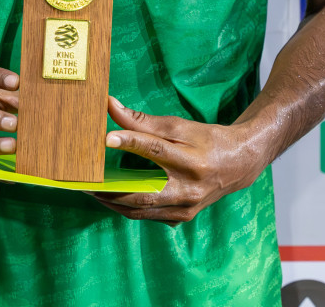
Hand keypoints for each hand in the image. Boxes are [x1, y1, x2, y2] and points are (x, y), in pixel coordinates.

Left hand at [93, 97, 264, 223]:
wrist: (238, 164)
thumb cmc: (207, 140)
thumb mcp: (180, 125)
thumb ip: (144, 121)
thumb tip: (112, 107)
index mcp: (191, 159)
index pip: (155, 149)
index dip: (130, 141)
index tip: (106, 137)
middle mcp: (189, 188)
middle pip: (143, 193)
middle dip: (111, 191)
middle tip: (85, 183)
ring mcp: (186, 207)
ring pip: (142, 210)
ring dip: (113, 203)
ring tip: (91, 191)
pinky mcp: (182, 217)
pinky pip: (148, 216)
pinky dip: (128, 208)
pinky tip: (112, 198)